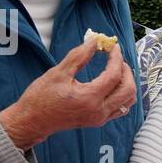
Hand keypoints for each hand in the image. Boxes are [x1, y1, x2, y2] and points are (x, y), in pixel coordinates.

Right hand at [0, 39, 135, 149]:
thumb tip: (94, 41)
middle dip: (126, 71)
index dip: (116, 58)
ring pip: (127, 101)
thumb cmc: (41, 97)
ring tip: (116, 69)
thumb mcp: (58, 73)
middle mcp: (99, 111)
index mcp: (89, 98)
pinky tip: (112, 84)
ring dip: (127, 83)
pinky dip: (122, 94)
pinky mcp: (98, 121)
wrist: (32, 121)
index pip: (114, 75)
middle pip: (128, 89)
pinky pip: (120, 108)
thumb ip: (79, 56)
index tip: (113, 47)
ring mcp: (100, 118)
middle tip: (116, 58)